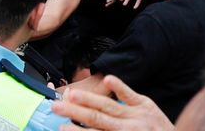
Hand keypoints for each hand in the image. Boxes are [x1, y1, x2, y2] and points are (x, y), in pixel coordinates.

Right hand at [52, 76, 173, 130]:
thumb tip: (88, 130)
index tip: (62, 128)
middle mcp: (130, 128)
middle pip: (97, 118)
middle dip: (75, 112)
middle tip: (57, 107)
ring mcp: (138, 115)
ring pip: (109, 105)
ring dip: (88, 99)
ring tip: (71, 95)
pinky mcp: (146, 105)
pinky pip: (131, 95)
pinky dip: (119, 87)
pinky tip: (108, 78)